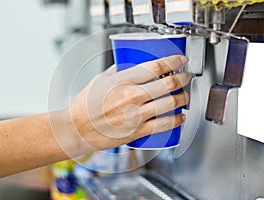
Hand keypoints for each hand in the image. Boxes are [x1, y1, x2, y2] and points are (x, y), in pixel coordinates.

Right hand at [70, 55, 190, 151]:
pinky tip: (181, 117)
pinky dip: (177, 120)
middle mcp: (131, 96)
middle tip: (186, 76)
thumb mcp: (100, 80)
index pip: (155, 67)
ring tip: (184, 95)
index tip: (181, 59)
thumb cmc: (85, 106)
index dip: (173, 61)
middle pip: (168, 84)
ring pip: (170, 104)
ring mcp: (135, 115)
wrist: (77, 129)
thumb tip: (131, 63)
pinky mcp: (137, 131)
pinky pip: (163, 125)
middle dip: (183, 78)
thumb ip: (118, 71)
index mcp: (122, 81)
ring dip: (183, 98)